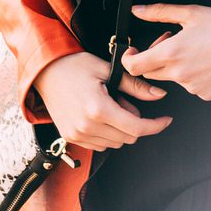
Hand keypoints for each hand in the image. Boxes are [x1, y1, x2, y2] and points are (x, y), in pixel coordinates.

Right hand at [32, 49, 173, 150]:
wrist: (45, 72)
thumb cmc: (74, 66)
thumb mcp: (107, 70)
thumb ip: (135, 86)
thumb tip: (159, 95)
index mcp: (98, 109)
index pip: (137, 127)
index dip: (156, 125)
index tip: (166, 120)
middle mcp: (87, 126)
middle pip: (128, 137)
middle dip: (136, 122)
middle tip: (124, 100)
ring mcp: (77, 134)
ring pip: (116, 143)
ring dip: (121, 129)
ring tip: (109, 105)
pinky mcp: (71, 138)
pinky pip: (100, 144)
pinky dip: (108, 134)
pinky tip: (100, 115)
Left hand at [121, 3, 210, 99]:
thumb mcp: (190, 13)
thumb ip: (158, 12)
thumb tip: (137, 11)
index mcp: (171, 53)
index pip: (133, 66)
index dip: (130, 59)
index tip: (135, 52)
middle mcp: (178, 73)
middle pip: (150, 72)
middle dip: (154, 58)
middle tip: (171, 42)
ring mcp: (191, 86)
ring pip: (171, 79)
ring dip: (174, 66)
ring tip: (193, 49)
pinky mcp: (204, 94)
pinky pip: (189, 86)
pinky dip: (191, 76)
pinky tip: (205, 61)